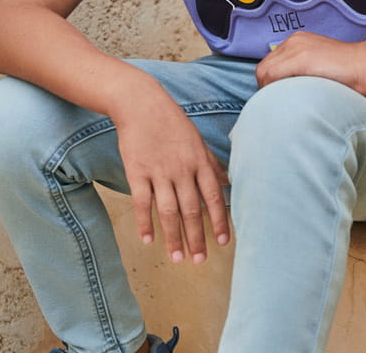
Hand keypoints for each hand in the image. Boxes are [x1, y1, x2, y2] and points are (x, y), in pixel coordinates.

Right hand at [111, 78, 229, 264]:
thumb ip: (211, 163)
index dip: (220, 221)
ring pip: (168, 211)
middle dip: (197, 237)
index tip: (224, 242)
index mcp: (199, 161)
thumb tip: (228, 181)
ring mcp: (159, 171)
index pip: (213, 197)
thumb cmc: (172, 122)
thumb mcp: (197, 140)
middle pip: (192, 210)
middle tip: (200, 261)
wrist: (141, 104)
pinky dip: (144, 222)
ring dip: (173, 237)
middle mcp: (182, 169)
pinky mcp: (137, 172)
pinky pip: (142, 202)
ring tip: (177, 258)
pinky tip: (148, 240)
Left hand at [255, 31, 365, 96]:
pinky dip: (273, 90)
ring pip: (265, 72)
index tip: (278, 97)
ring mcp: (296, 48)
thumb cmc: (349, 73)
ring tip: (282, 104)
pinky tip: (287, 100)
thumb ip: (303, 73)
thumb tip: (286, 92)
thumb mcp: (320, 68)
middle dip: (266, 88)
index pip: (270, 64)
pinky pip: (272, 75)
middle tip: (277, 104)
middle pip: (263, 68)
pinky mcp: (301, 58)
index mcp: (298, 42)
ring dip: (269, 90)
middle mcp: (293, 41)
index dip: (269, 83)